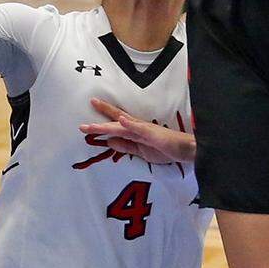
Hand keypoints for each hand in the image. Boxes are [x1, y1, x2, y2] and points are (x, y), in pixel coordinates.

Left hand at [79, 98, 195, 164]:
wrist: (184, 149)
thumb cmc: (165, 148)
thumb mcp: (140, 151)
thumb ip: (125, 146)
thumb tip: (109, 142)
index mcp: (134, 131)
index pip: (115, 124)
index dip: (101, 121)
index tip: (87, 121)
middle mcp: (136, 127)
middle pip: (115, 121)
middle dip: (100, 117)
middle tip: (84, 116)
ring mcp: (144, 129)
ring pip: (122, 125)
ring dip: (107, 124)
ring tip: (93, 125)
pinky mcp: (152, 134)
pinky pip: (139, 129)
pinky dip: (129, 124)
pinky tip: (120, 120)